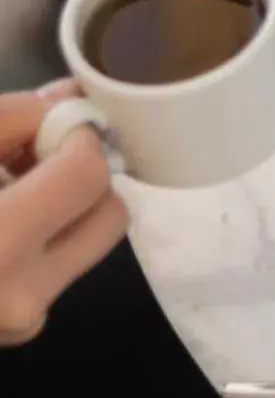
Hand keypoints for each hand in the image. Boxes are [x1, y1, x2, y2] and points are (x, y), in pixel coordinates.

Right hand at [0, 85, 127, 345]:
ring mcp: (24, 321)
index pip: (88, 173)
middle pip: (110, 212)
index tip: (51, 123)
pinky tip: (7, 214)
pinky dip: (45, 234)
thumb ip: (15, 117)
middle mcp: (22, 295)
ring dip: (66, 204)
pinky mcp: (22, 329)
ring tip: (16, 183)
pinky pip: (60, 263)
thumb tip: (70, 100)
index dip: (76, 137)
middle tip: (37, 155)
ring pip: (92, 239)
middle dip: (83, 174)